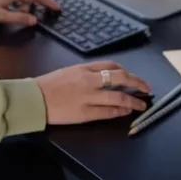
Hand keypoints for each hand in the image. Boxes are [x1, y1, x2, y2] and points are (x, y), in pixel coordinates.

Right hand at [36, 61, 150, 124]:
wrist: (34, 98)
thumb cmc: (47, 85)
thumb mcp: (67, 71)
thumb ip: (85, 73)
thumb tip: (102, 77)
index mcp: (84, 68)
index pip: (111, 66)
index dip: (126, 72)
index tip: (133, 77)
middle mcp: (89, 80)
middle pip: (119, 77)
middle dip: (136, 82)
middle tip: (146, 88)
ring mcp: (88, 96)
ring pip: (117, 96)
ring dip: (133, 100)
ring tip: (141, 104)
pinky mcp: (85, 112)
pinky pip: (108, 111)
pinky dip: (120, 111)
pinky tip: (126, 111)